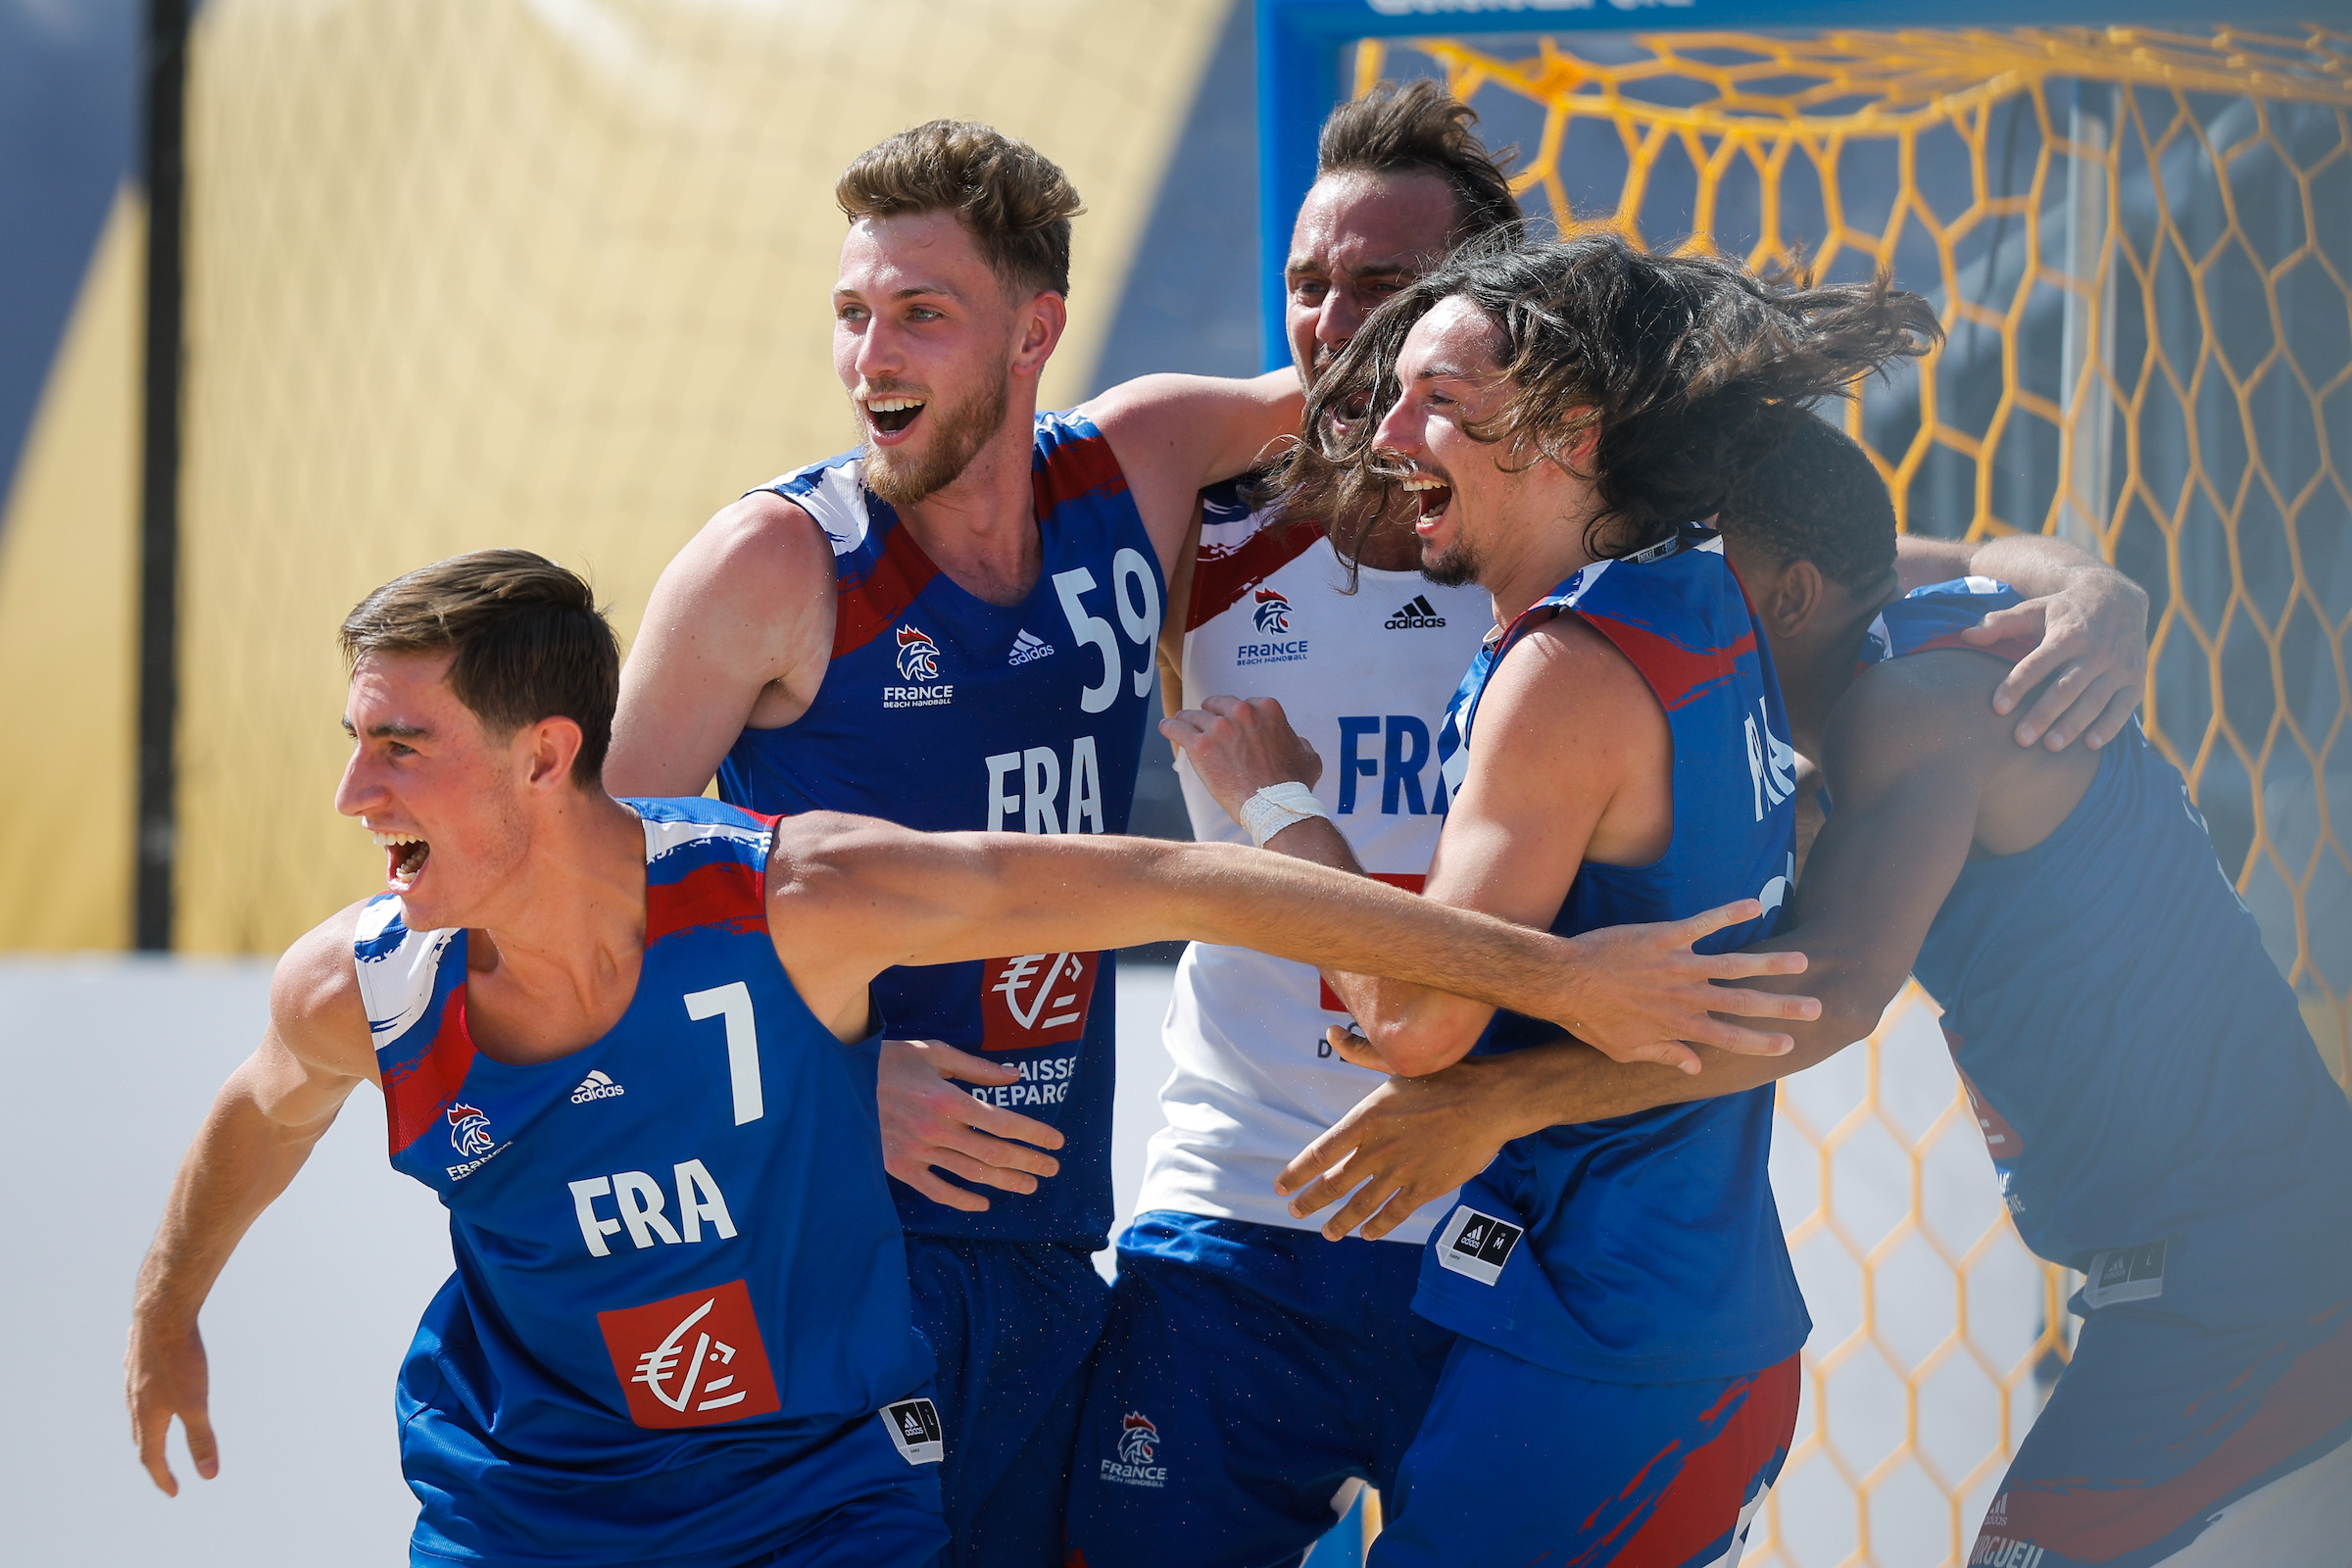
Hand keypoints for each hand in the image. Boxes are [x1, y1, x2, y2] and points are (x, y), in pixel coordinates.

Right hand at [126, 1312, 214, 1495]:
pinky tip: (150, 1387)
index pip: (151, 1456)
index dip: (163, 1477)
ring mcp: (133, 1376)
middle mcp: (134, 1399)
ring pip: (137, 1409)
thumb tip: (208, 1474)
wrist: (161, 1313)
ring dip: (146, 1427)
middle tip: (163, 1470)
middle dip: (153, 1456)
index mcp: (147, 1415)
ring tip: (155, 1433)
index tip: (174, 1492)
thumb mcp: (196, 1403)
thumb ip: (201, 1439)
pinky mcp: (137, 1357)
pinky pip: (138, 1385)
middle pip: (141, 1436)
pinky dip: (144, 1398)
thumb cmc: (179, 1359)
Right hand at [878, 1039, 1063, 1212]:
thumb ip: (977, 1068)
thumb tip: (1015, 1076)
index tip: (1056, 1142)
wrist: (840, 1082)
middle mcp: (936, 1129)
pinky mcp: (900, 1166)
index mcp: (948, 1099)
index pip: (1003, 1122)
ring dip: (1005, 1183)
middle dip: (1028, 1162)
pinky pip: (936, 1190)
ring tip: (1030, 1186)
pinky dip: (962, 1200)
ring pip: (971, 1174)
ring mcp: (918, 1151)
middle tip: (1052, 1169)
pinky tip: (983, 1203)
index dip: (1033, 1134)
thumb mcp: (934, 1053)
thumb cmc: (890, 1061)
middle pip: (993, 1153)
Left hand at [1161, 696, 1322, 824]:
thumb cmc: (1293, 785)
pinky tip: (1166, 728)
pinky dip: (1170, 727)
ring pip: (1193, 716)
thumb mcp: (1308, 756)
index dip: (1235, 716)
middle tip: (1206, 725)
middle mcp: (1241, 712)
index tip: (1231, 725)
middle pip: (1215, 705)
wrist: (1275, 807)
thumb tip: (1295, 740)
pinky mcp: (1200, 746)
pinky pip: (1176, 728)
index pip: (1242, 703)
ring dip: (1187, 721)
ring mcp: (1219, 728)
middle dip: (1210, 714)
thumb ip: (1298, 741)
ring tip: (1181, 725)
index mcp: (1267, 709)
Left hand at [1274, 1053, 1525, 1239]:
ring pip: (1362, 1204)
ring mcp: (1401, 1171)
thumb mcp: (1397, 1062)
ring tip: (1328, 1233)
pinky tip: (1368, 1234)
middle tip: (1296, 1211)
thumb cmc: (1446, 1077)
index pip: (1319, 1152)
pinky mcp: (1425, 1187)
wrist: (1489, 1101)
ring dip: (1341, 1222)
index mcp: (1366, 1119)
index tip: (1281, 1186)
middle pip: (1334, 1183)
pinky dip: (1379, 1226)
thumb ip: (1361, 1052)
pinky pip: (1394, 1213)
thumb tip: (1331, 1031)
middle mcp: (1377, 1149)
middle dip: (1311, 1201)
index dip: (1297, 1173)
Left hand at [1559, 901, 1816, 1073]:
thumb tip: (1696, 1068)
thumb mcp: (1626, 1050)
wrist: (1563, 982)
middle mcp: (1686, 997)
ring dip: (1770, 963)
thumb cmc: (1591, 1020)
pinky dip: (1729, 914)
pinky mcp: (1665, 938)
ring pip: (1734, 964)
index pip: (1731, 1039)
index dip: (1762, 1043)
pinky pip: (1703, 924)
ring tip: (1801, 961)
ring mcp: (1678, 965)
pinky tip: (1754, 905)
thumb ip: (1665, 1056)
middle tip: (1817, 1008)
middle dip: (1783, 1007)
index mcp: (1678, 1026)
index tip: (1789, 1044)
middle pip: (1744, 1003)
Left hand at [1963, 579, 2146, 750]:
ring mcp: (2118, 665)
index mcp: (2066, 634)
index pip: (2037, 663)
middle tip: (2020, 739)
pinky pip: (2124, 706)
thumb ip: (2001, 623)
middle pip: (2065, 687)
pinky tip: (2090, 744)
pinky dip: (2110, 725)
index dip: (2017, 685)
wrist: (2118, 598)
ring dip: (2073, 724)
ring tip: (2050, 746)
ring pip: (2094, 699)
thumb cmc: (2065, 610)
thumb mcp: (2034, 609)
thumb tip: (1965, 636)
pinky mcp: (2136, 679)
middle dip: (2043, 714)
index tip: (1997, 708)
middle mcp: (2095, 650)